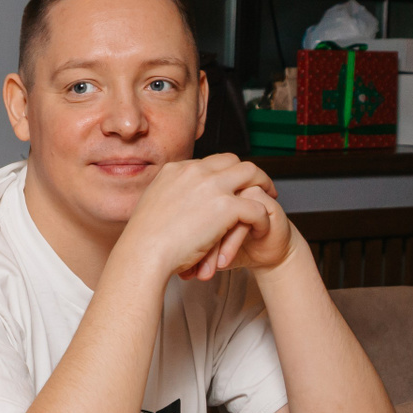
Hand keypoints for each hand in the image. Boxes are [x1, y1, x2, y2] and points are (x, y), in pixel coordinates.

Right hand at [115, 154, 276, 281]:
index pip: (208, 162)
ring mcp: (211, 186)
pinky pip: (257, 206)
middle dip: (248, 172)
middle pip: (233, 160)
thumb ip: (166, 197)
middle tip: (258, 186)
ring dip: (263, 185)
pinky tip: (261, 228)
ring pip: (251, 173)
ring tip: (270, 200)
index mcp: (175, 170)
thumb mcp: (151, 206)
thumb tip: (171, 203)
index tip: (230, 186)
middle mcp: (194, 171)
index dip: (223, 173)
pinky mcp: (226, 206)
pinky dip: (263, 218)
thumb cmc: (142, 240)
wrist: (143, 252)